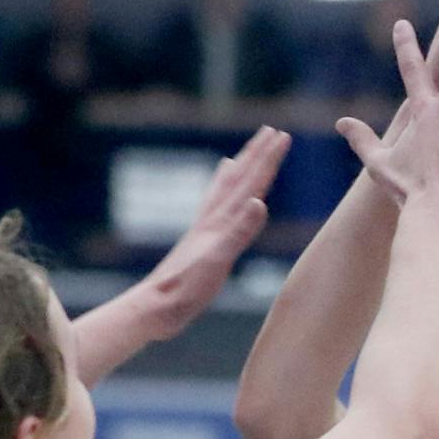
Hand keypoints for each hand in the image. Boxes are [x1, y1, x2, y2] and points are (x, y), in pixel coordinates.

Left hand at [140, 125, 291, 335]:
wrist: (156, 307)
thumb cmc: (187, 289)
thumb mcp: (218, 261)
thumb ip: (239, 231)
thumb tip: (260, 202)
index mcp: (220, 222)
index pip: (250, 184)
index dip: (267, 160)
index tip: (283, 136)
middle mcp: (211, 220)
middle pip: (238, 180)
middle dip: (256, 155)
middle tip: (270, 131)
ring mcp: (204, 231)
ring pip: (224, 192)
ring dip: (237, 172)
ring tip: (240, 156)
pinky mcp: (199, 244)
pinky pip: (212, 211)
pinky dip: (218, 199)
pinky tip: (217, 198)